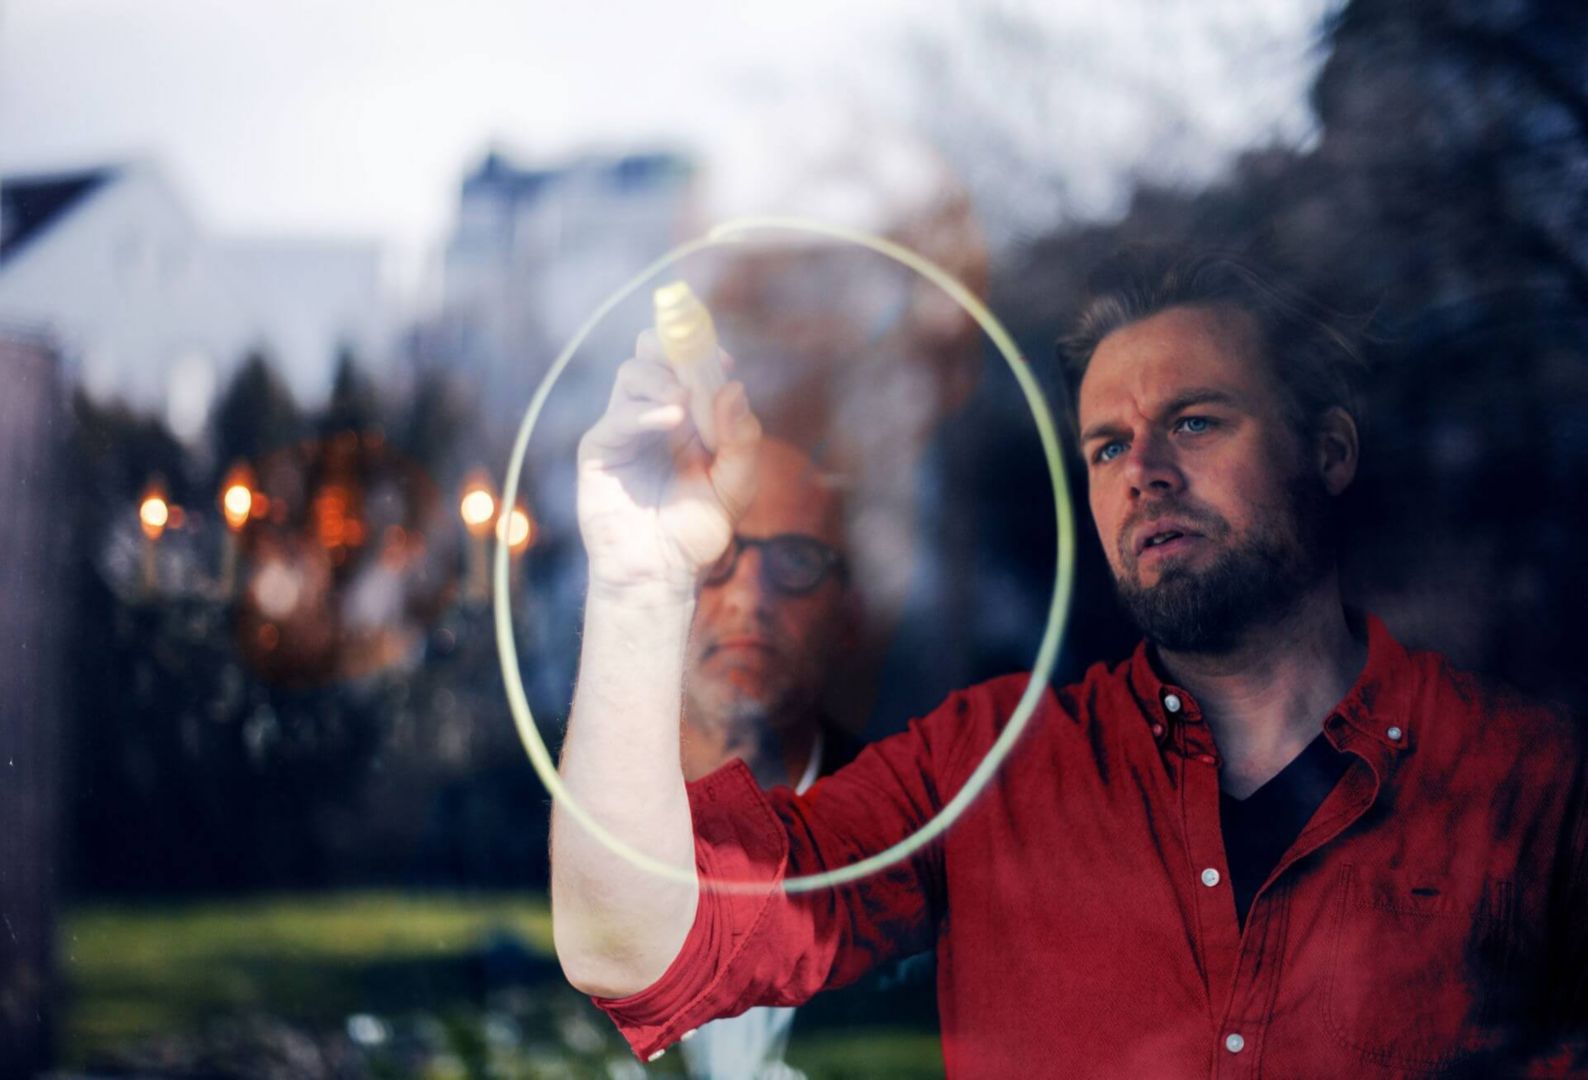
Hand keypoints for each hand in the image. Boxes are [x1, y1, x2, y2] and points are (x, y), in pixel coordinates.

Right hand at [577, 331, 760, 598]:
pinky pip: (616, 417)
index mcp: (687, 417)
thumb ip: (741, 440)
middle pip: (650, 353)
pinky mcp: (600, 450)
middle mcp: (653, 414)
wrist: (662, 572)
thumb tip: (734, 387)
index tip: (724, 359)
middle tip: (694, 362)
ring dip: (660, 377)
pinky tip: (672, 419)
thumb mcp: (736, 485)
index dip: (704, 351)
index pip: (688, 364)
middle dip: (671, 346)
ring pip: (630, 374)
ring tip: (684, 402)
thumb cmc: (697, 532)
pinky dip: (645, 412)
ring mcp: (624, 430)